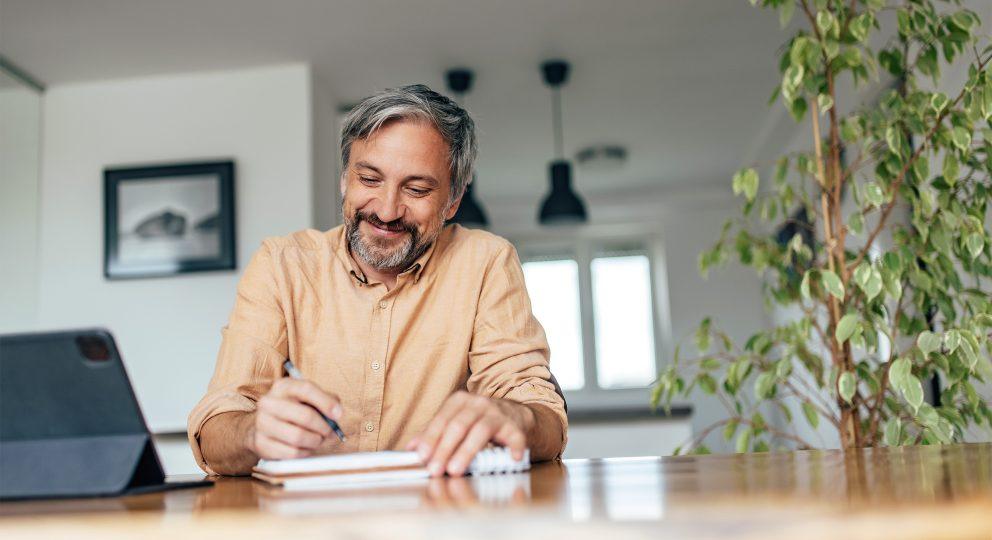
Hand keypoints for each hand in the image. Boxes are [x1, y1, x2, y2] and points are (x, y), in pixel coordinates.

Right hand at [250, 378, 342, 459]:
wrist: (264, 425)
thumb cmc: (294, 410)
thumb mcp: (309, 399)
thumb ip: (327, 400)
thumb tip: (337, 413)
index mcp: (283, 386)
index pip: (306, 389)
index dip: (326, 402)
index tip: (339, 415)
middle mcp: (269, 402)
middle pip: (305, 416)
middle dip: (324, 427)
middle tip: (330, 433)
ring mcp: (262, 423)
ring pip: (298, 437)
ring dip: (315, 441)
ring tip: (318, 440)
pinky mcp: (260, 443)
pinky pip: (291, 452)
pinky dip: (304, 452)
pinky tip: (305, 448)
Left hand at [406, 391, 531, 476]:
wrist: (513, 413)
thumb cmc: (478, 420)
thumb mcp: (454, 420)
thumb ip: (433, 433)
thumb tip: (411, 448)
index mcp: (459, 401)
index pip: (442, 420)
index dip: (430, 439)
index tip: (422, 456)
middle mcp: (478, 404)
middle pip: (458, 426)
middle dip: (445, 449)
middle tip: (436, 469)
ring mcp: (498, 414)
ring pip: (480, 431)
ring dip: (466, 452)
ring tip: (456, 470)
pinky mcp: (514, 426)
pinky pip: (515, 437)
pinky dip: (514, 447)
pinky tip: (511, 457)